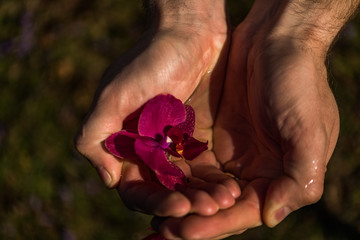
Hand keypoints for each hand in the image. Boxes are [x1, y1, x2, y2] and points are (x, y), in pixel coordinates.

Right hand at [75, 0, 239, 217]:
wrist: (188, 32)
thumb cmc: (148, 60)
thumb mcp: (114, 94)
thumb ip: (96, 136)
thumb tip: (107, 179)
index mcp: (125, 146)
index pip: (136, 189)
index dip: (154, 201)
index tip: (178, 205)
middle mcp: (149, 151)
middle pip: (165, 192)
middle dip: (185, 204)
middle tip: (208, 210)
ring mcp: (175, 147)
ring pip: (189, 184)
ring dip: (205, 197)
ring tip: (225, 202)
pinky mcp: (200, 140)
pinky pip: (209, 168)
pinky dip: (218, 181)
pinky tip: (232, 189)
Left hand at [156, 1, 341, 237]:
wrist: (276, 40)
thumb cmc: (298, 83)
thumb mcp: (310, 130)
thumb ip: (298, 178)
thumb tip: (271, 219)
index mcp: (279, 176)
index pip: (244, 212)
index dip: (215, 225)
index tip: (184, 233)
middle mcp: (254, 170)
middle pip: (219, 206)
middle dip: (192, 219)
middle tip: (160, 233)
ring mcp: (232, 153)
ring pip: (202, 187)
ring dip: (180, 201)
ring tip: (154, 217)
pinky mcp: (214, 134)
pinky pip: (192, 160)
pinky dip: (177, 174)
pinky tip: (156, 183)